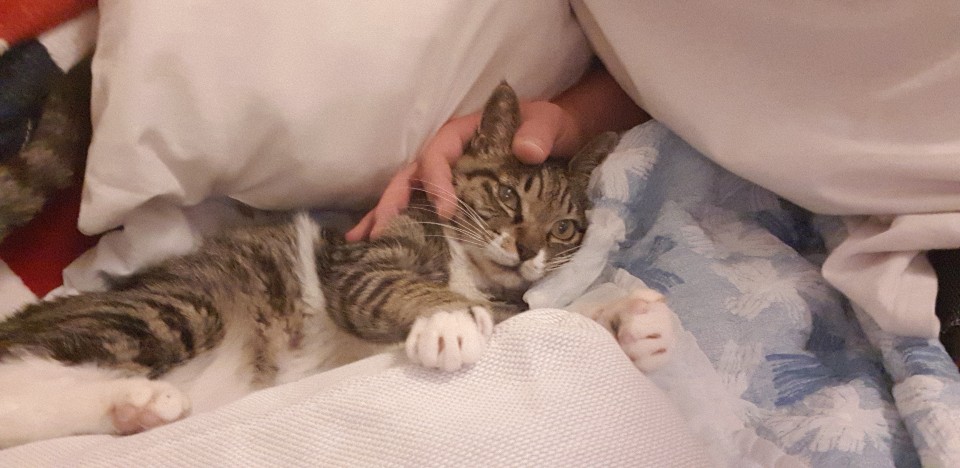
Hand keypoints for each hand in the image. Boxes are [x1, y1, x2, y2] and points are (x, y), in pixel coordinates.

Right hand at [345, 66, 647, 241]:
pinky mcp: (453, 198)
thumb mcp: (549, 124)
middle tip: (380, 234)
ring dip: (383, 218)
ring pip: (407, 196)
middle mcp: (445, 156)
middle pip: (410, 178)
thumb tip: (526, 151)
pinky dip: (400, 227)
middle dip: (392, 205)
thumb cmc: (549, 127)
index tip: (447, 211)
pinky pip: (421, 210)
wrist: (559, 140)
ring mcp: (446, 179)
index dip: (436, 182)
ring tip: (361, 244)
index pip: (437, 156)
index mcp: (461, 135)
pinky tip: (380, 246)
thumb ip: (538, 134)